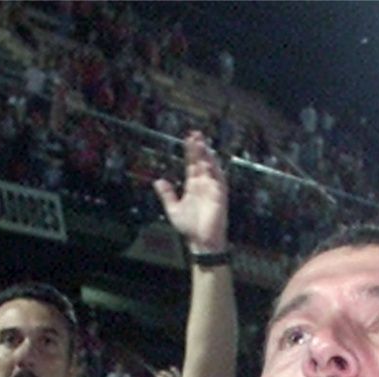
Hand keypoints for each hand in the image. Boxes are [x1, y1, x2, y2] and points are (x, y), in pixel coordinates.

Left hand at [154, 131, 227, 253]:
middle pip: (201, 162)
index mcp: (193, 185)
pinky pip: (219, 179)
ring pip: (210, 167)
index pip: (191, 164)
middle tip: (195, 133)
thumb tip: (158, 181)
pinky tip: (211, 159)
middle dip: (198, 148)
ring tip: (201, 142)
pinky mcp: (220, 195)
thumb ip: (167, 194)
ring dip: (206, 155)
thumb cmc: (190, 226)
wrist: (201, 241)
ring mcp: (212, 188)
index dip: (190, 152)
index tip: (187, 139)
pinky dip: (216, 169)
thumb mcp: (173, 208)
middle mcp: (204, 184)